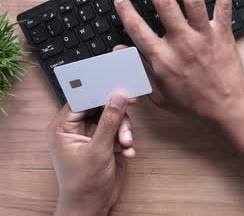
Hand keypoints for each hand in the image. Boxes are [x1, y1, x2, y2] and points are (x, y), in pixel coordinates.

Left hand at [47, 94, 133, 215]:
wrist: (92, 205)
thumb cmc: (83, 183)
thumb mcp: (98, 149)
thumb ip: (109, 121)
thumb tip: (118, 97)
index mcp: (64, 127)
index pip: (82, 99)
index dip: (100, 92)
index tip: (119, 88)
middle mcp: (77, 128)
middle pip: (101, 107)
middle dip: (117, 115)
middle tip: (130, 111)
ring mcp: (93, 135)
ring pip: (114, 119)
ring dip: (124, 131)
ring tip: (126, 144)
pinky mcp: (106, 143)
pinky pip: (120, 131)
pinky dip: (126, 140)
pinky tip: (127, 152)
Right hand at [113, 0, 243, 120]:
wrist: (227, 109)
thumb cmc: (193, 105)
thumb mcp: (158, 95)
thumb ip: (138, 71)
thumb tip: (121, 51)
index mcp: (163, 59)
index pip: (138, 29)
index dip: (126, 11)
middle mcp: (182, 42)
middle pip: (163, 5)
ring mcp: (204, 36)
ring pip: (191, 0)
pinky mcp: (223, 34)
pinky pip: (224, 6)